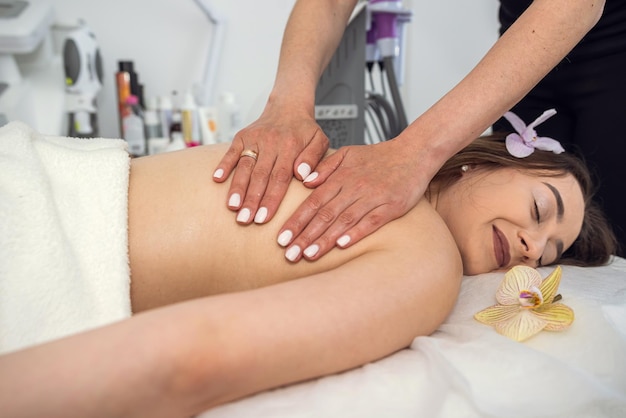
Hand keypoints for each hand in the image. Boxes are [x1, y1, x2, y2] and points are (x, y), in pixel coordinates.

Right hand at [213, 107, 328, 224]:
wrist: (288, 106)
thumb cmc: (305, 130)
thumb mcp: (319, 140)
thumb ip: (314, 158)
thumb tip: (302, 175)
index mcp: (290, 146)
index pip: (279, 178)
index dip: (271, 199)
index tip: (263, 218)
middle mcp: (271, 142)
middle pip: (260, 176)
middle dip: (252, 200)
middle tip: (245, 220)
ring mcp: (254, 139)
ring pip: (245, 166)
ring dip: (237, 188)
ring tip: (233, 207)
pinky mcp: (242, 136)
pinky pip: (231, 151)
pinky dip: (224, 164)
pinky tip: (217, 179)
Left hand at [277, 139, 426, 261]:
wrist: (414, 153)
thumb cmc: (379, 157)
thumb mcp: (348, 153)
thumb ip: (325, 166)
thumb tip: (305, 182)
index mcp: (341, 176)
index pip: (313, 202)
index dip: (296, 221)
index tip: (281, 238)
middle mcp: (354, 187)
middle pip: (325, 214)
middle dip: (305, 236)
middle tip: (289, 254)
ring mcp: (373, 197)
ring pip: (344, 220)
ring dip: (325, 239)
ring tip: (308, 255)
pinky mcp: (391, 206)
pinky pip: (371, 221)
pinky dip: (356, 233)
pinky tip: (342, 245)